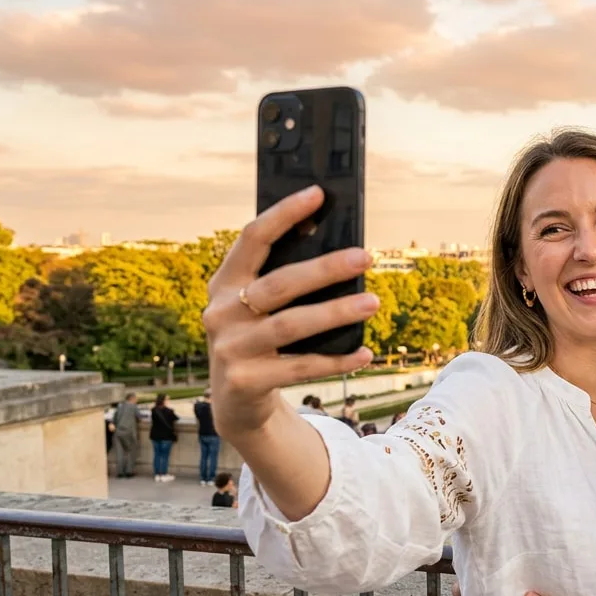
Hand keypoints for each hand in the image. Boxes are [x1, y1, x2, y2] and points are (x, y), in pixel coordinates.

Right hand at [202, 185, 377, 441]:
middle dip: (325, 268)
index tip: (318, 194)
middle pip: (279, 284)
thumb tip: (340, 248)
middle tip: (366, 257)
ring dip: (336, 313)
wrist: (237, 402)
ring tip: (373, 303)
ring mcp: (230, 348)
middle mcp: (222, 312)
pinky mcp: (244, 382)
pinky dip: (336, 360)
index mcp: (226, 283)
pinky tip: (364, 353)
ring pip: (291, 325)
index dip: (283, 214)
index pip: (253, 238)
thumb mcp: (260, 308)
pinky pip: (300, 367)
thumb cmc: (260, 340)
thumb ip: (285, 280)